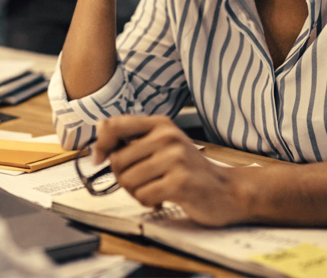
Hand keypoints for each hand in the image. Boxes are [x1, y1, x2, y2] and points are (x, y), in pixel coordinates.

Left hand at [95, 115, 246, 226]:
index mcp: (160, 124)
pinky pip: (143, 196)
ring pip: (128, 180)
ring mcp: (175, 159)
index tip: (99, 158)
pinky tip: (162, 198)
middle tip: (142, 182)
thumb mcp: (164, 144)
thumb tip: (100, 132)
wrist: (228, 190)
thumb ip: (134, 137)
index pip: (115, 125)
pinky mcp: (180, 182)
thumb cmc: (191, 169)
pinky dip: (148, 202)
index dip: (101, 144)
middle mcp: (167, 136)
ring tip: (155, 189)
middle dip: (124, 178)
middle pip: (118, 160)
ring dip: (136, 192)